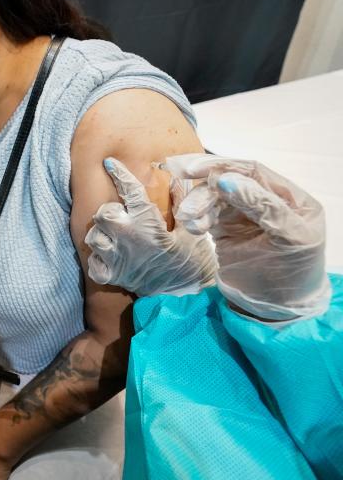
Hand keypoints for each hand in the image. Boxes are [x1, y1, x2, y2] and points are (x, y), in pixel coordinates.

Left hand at [84, 157, 217, 295]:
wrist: (187, 295)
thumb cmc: (191, 260)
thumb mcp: (191, 230)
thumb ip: (181, 203)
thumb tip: (175, 178)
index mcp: (149, 225)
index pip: (131, 192)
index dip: (120, 174)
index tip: (110, 163)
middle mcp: (129, 240)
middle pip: (102, 214)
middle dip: (109, 211)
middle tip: (121, 216)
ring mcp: (118, 259)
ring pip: (93, 236)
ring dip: (101, 234)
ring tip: (115, 236)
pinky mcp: (112, 277)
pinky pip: (92, 262)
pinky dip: (98, 258)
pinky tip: (110, 255)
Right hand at [162, 154, 329, 319]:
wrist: (274, 313)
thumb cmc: (293, 276)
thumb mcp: (289, 238)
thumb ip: (263, 206)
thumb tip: (227, 181)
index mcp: (291, 198)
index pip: (253, 171)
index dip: (224, 167)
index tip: (194, 170)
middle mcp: (266, 202)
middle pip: (230, 182)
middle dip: (206, 190)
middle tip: (186, 203)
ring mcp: (244, 216)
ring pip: (215, 198)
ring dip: (198, 205)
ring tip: (188, 221)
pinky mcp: (226, 230)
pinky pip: (207, 214)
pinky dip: (197, 218)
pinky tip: (193, 227)